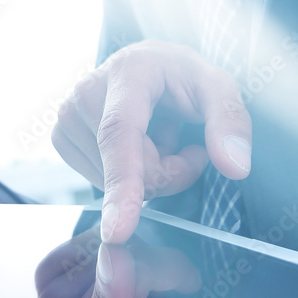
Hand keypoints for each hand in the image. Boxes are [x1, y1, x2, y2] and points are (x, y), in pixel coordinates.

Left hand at [34, 227, 242, 297]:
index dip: (112, 290)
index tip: (119, 255)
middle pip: (111, 276)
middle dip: (159, 267)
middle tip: (183, 284)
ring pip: (99, 250)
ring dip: (137, 253)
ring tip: (152, 284)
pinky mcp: (45, 279)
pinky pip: (81, 241)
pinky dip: (109, 242)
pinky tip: (122, 267)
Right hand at [52, 40, 251, 242]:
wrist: (151, 66)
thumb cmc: (185, 77)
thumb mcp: (220, 88)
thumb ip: (230, 122)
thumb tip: (235, 168)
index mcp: (129, 71)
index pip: (120, 133)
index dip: (122, 183)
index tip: (118, 231)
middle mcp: (87, 90)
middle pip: (131, 170)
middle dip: (169, 172)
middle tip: (184, 142)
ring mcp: (68, 116)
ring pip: (114, 183)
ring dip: (149, 174)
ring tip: (157, 136)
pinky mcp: (62, 137)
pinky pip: (100, 184)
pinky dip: (127, 176)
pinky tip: (137, 144)